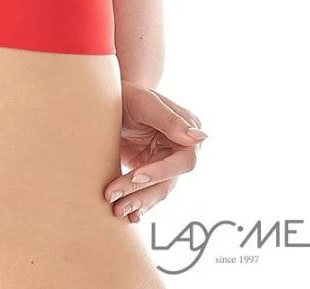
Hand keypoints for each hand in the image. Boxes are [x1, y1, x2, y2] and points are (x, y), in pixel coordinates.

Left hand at [103, 82, 206, 223]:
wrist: (109, 97)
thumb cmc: (129, 93)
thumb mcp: (145, 101)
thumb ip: (169, 119)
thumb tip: (200, 137)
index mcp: (186, 133)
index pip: (183, 162)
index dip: (161, 172)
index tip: (135, 176)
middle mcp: (179, 151)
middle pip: (168, 182)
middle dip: (142, 194)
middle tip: (116, 202)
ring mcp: (163, 163)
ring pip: (157, 191)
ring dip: (138, 203)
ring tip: (116, 211)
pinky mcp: (148, 170)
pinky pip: (147, 192)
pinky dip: (138, 205)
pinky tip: (127, 216)